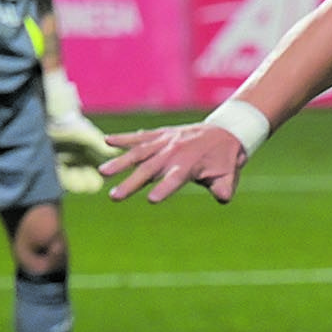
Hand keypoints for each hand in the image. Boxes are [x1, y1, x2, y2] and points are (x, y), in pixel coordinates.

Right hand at [100, 123, 247, 203]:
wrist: (226, 132)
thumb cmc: (224, 160)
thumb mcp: (229, 176)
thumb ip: (223, 188)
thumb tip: (223, 198)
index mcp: (190, 164)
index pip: (175, 179)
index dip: (164, 189)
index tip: (151, 200)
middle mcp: (175, 151)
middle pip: (150, 169)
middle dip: (131, 183)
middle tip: (114, 197)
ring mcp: (166, 141)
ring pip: (140, 152)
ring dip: (121, 162)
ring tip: (103, 172)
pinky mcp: (161, 134)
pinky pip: (141, 137)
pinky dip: (125, 138)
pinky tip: (107, 140)